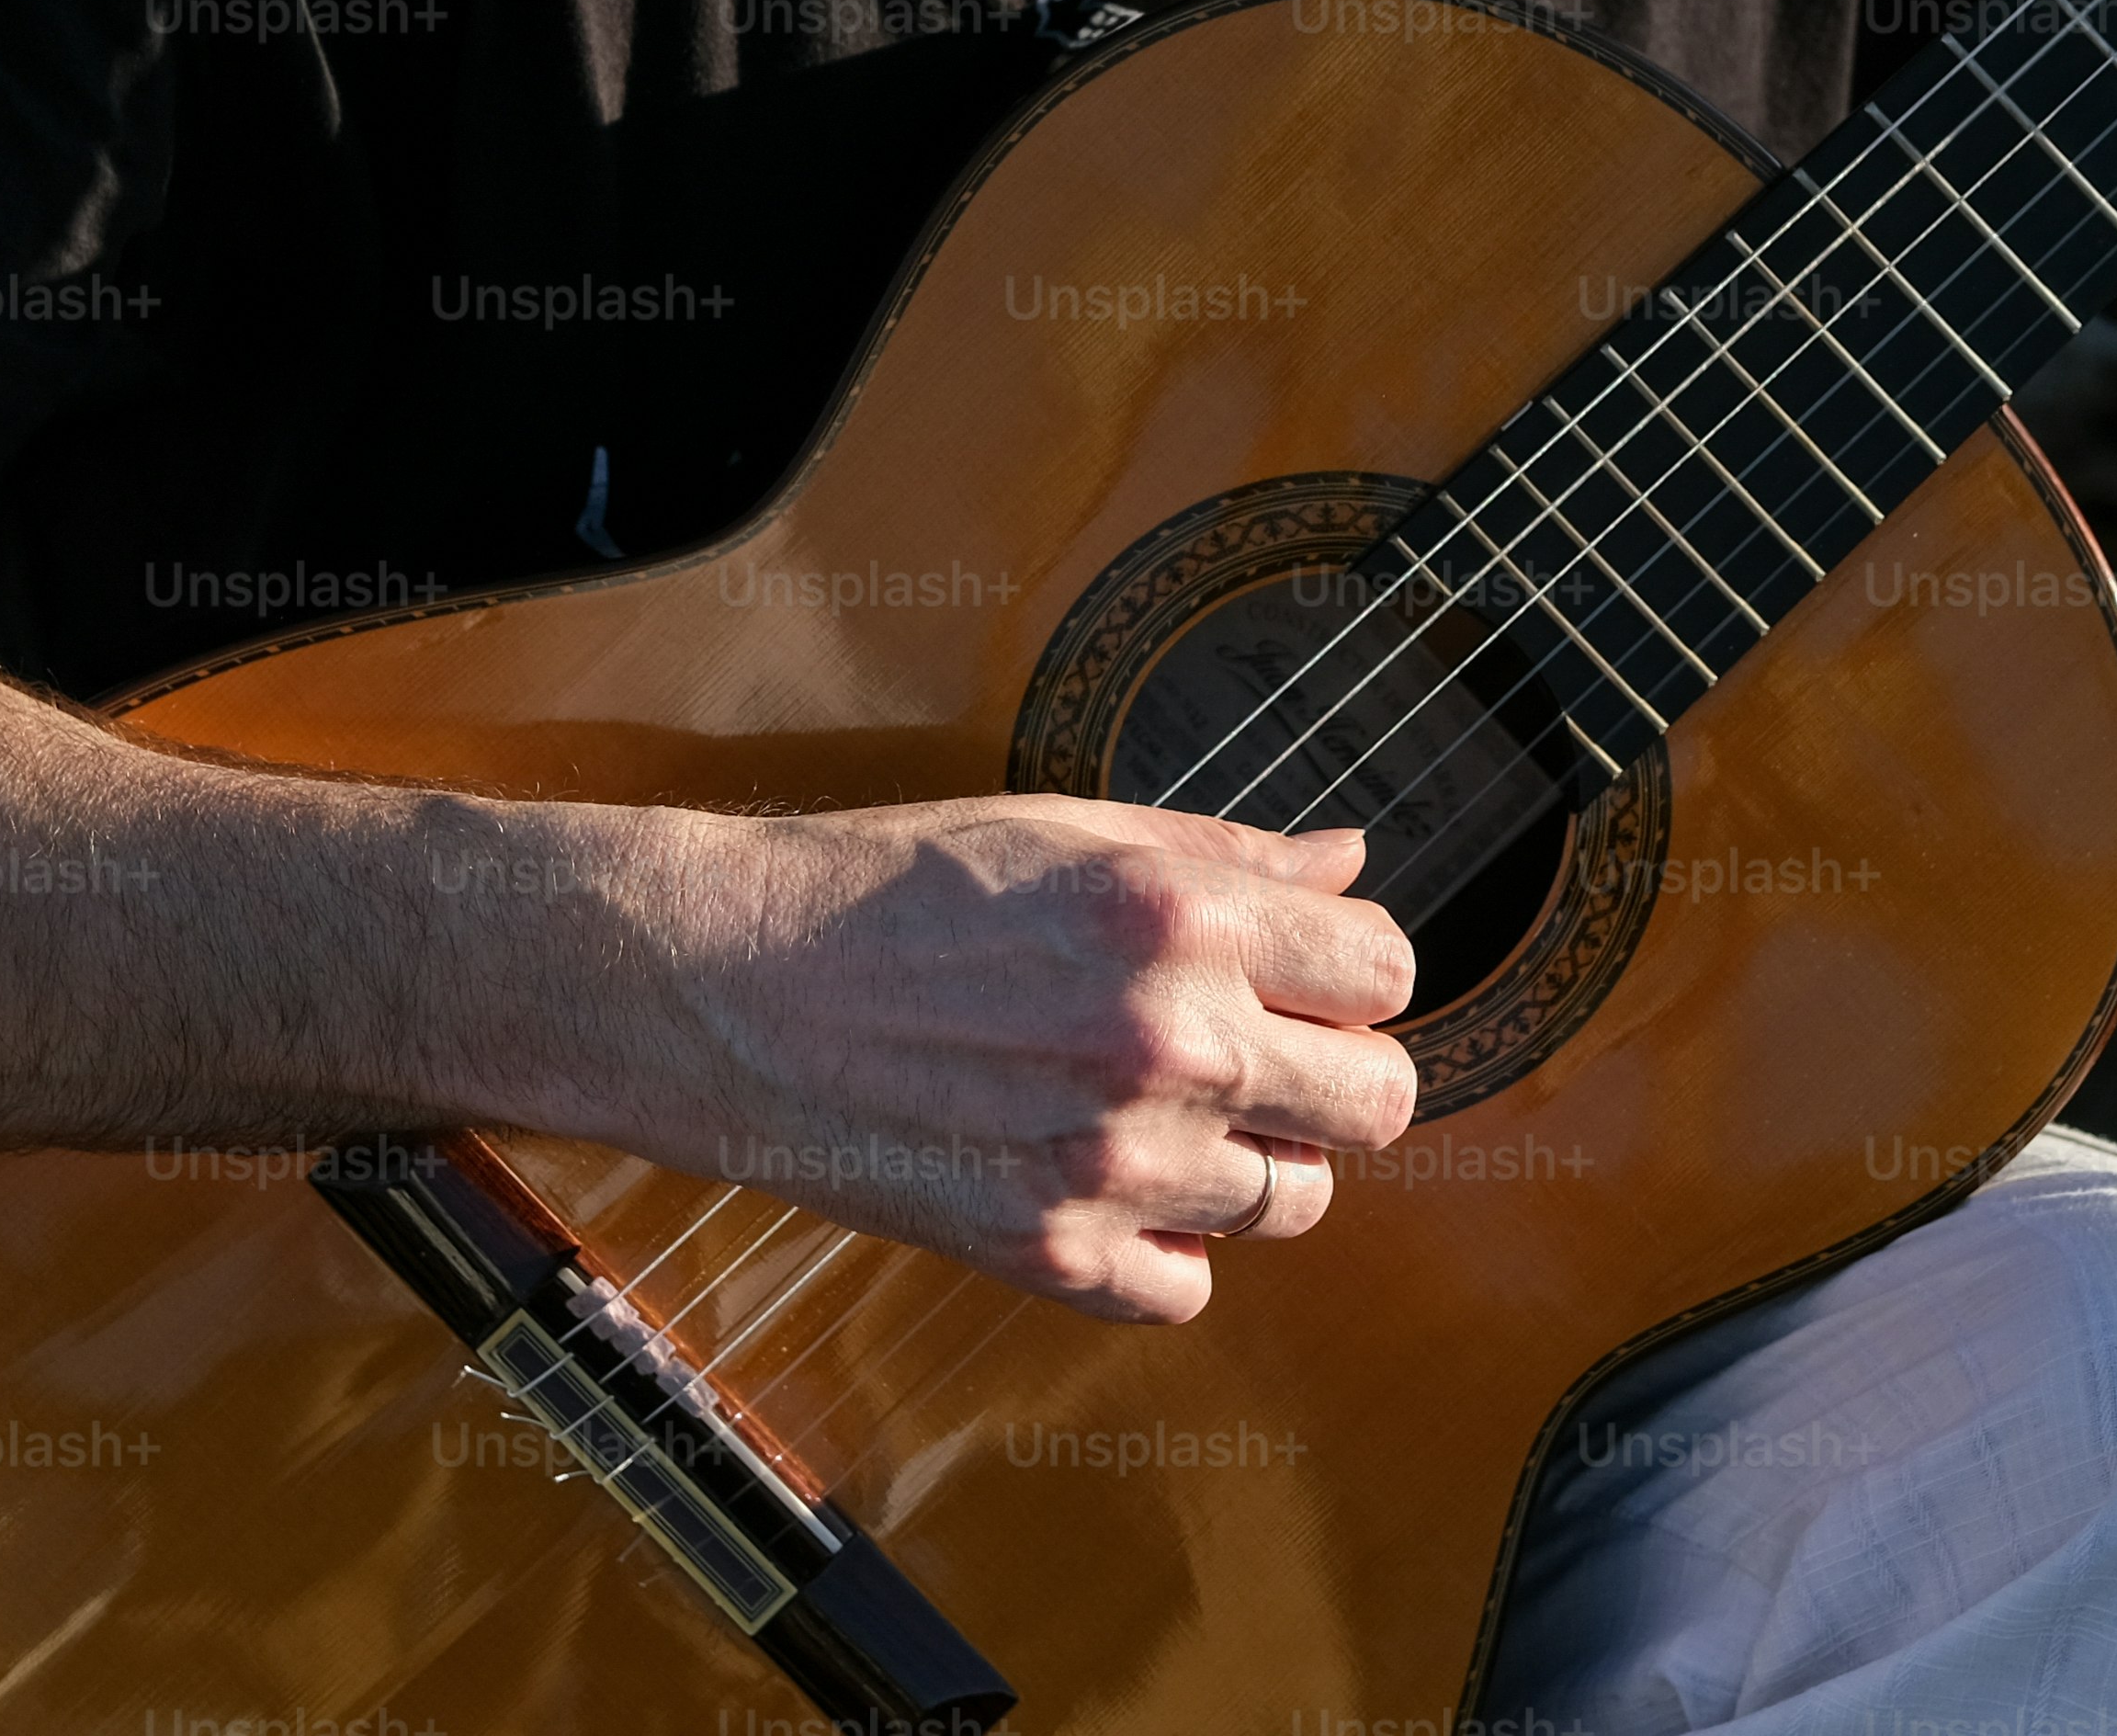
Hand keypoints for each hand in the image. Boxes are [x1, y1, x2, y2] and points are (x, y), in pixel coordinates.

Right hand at [542, 794, 1417, 1322]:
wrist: (732, 987)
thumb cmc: (894, 889)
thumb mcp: (1072, 830)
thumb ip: (1231, 856)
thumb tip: (1350, 865)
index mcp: (1181, 917)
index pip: (1385, 970)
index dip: (1352, 970)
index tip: (1309, 974)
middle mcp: (1168, 1041)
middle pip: (1380, 1102)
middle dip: (1339, 1072)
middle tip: (1267, 1052)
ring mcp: (1113, 1163)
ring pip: (1297, 1203)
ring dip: (1255, 1160)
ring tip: (1169, 1113)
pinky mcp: (1050, 1255)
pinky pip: (1188, 1287)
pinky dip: (1164, 1249)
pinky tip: (1106, 1183)